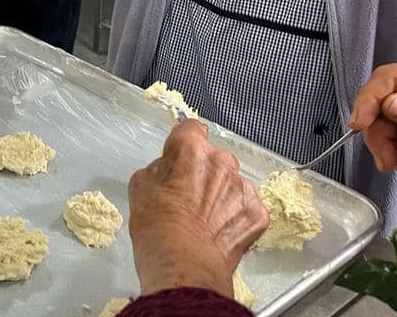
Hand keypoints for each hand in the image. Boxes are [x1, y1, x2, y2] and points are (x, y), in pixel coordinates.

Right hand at [128, 120, 268, 297]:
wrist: (183, 268)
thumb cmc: (157, 228)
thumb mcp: (140, 186)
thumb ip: (159, 168)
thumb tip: (169, 170)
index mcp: (191, 149)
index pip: (191, 128)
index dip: (183, 142)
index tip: (179, 154)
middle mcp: (222, 162)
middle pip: (214, 158)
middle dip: (203, 171)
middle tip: (186, 196)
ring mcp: (243, 188)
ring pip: (231, 183)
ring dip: (220, 195)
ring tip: (202, 220)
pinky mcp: (257, 214)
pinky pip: (245, 207)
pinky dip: (234, 217)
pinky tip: (217, 231)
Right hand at [349, 63, 396, 171]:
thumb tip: (390, 103)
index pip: (392, 77)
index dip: (370, 98)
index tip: (359, 123)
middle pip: (384, 96)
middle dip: (378, 129)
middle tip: (385, 156)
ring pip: (384, 112)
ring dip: (383, 140)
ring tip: (394, 162)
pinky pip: (393, 120)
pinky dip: (390, 140)